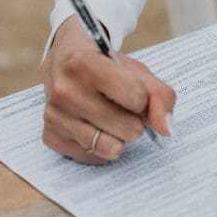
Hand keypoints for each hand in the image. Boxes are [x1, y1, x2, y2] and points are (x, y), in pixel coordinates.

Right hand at [40, 16, 175, 164]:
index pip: (136, 97)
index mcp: (84, 64)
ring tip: (112, 118)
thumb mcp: (136, 70)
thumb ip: (160, 96)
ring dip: (119, 136)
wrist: (64, 59)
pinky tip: (95, 127)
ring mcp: (54, 115)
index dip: (142, 98)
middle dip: (134, 120)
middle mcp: (64, 90)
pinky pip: (92, 157)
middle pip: (128, 128)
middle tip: (122, 106)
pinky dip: (100, 147)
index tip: (133, 91)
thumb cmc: (105, 65)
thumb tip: (167, 130)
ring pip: (110, 147)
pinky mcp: (50, 135)